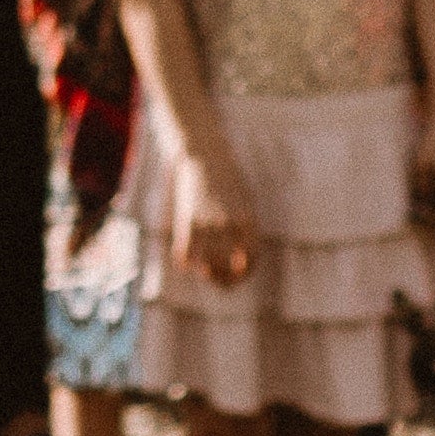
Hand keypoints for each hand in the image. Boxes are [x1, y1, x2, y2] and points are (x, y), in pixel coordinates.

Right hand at [171, 150, 262, 289]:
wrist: (204, 155)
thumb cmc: (226, 177)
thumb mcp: (244, 201)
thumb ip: (244, 227)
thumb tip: (243, 253)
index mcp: (248, 222)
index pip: (250, 259)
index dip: (243, 274)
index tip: (236, 276)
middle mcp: (230, 227)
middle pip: (229, 266)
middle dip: (224, 279)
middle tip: (218, 280)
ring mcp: (208, 224)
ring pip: (207, 263)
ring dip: (205, 272)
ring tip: (203, 271)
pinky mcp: (188, 219)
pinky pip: (185, 251)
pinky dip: (184, 260)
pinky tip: (184, 260)